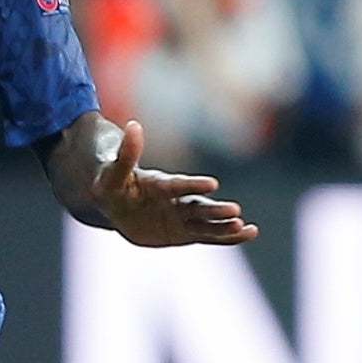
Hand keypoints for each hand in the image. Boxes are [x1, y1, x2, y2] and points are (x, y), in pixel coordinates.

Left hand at [94, 120, 257, 247]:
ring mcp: (182, 216)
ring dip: (224, 225)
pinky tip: (249, 233)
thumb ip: (126, 154)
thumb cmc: (112, 184)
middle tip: (235, 211)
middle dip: (214, 209)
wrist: (117, 203)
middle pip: (197, 206)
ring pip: (206, 222)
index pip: (177, 185)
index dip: (192, 185)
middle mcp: (176, 200)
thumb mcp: (113, 172)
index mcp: (159, 185)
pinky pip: (208, 236)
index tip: (212, 184)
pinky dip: (227, 237)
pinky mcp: (184, 232)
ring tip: (246, 228)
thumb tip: (133, 125)